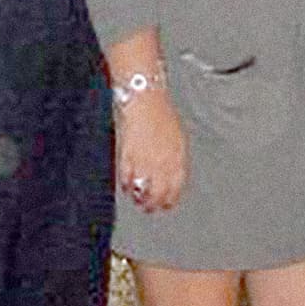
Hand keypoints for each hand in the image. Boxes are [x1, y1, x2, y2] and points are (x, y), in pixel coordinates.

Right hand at [116, 91, 187, 211]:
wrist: (144, 99)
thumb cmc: (161, 114)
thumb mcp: (178, 137)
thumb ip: (176, 159)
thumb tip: (173, 176)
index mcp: (178, 159)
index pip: (176, 190)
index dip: (169, 201)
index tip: (164, 204)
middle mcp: (164, 164)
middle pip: (158, 196)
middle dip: (152, 204)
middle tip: (147, 206)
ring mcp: (145, 162)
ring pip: (142, 192)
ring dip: (138, 198)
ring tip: (136, 198)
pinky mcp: (128, 158)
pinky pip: (126, 181)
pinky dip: (126, 185)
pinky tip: (126, 184)